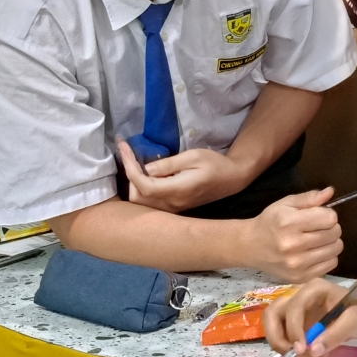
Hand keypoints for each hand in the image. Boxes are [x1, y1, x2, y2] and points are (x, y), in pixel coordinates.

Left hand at [118, 141, 246, 213]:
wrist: (231, 179)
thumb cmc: (214, 164)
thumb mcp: (192, 157)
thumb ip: (168, 164)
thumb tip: (146, 168)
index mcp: (176, 191)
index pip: (143, 185)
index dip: (130, 167)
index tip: (125, 148)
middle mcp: (172, 204)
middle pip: (138, 197)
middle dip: (130, 176)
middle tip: (132, 156)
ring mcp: (173, 209)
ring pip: (142, 203)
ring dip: (135, 184)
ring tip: (138, 165)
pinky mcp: (174, 208)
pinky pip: (150, 203)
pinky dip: (142, 190)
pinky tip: (147, 176)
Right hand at [241, 190, 341, 282]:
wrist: (250, 247)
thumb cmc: (270, 222)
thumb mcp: (285, 204)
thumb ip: (309, 198)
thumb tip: (330, 192)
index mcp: (289, 223)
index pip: (330, 218)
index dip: (328, 214)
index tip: (320, 216)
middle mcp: (293, 245)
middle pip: (335, 234)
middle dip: (331, 227)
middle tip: (319, 228)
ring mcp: (297, 264)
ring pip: (336, 249)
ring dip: (331, 242)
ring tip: (318, 239)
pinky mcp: (300, 277)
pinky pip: (331, 264)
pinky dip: (328, 256)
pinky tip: (316, 252)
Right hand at [262, 277, 356, 356]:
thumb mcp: (355, 321)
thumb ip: (335, 335)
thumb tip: (313, 351)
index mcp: (313, 289)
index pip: (293, 307)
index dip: (294, 330)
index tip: (302, 350)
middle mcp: (298, 295)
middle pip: (272, 313)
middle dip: (278, 338)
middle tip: (294, 356)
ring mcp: (293, 309)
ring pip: (272, 325)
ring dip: (281, 346)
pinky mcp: (294, 322)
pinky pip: (283, 336)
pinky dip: (290, 351)